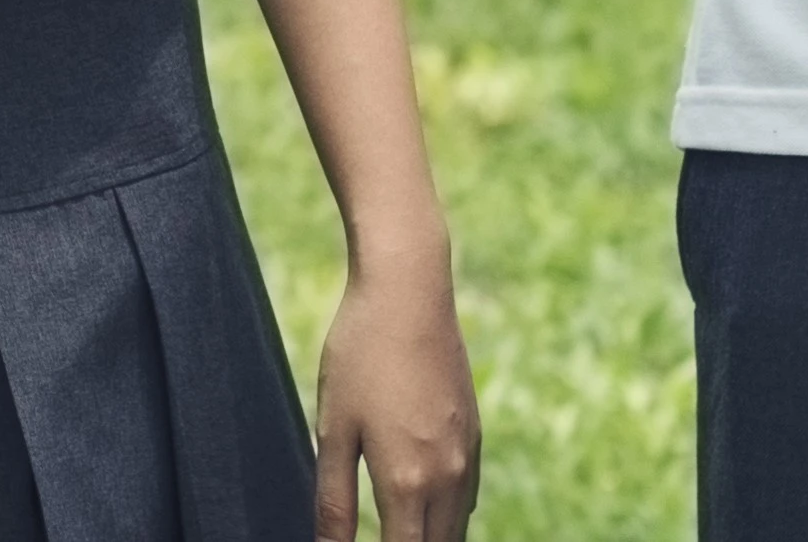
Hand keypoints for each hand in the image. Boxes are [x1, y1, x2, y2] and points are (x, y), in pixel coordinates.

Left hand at [312, 254, 479, 539]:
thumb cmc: (360, 355)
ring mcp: (466, 455)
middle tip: (379, 540)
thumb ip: (333, 501)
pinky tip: (422, 508)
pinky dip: (447, 516)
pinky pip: (466, 497)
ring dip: (430, 540)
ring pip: (456, 527)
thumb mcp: (334, 431)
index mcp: (408, 483)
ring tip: (397, 532)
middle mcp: (447, 477)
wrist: (409, 290)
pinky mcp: (474, 433)